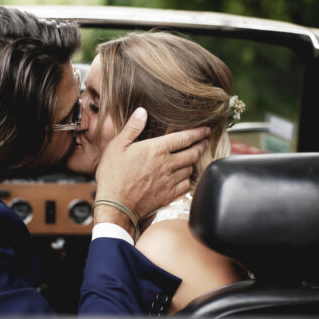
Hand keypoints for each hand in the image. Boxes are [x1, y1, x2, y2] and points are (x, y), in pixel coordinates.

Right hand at [93, 107, 208, 234]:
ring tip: (192, 158)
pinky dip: (188, 180)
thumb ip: (132, 128)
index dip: (198, 133)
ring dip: (192, 162)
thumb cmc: (112, 176)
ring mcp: (169, 181)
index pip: (184, 138)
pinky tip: (184, 178)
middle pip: (192, 153)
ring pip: (190, 169)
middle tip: (204, 142)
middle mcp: (167, 165)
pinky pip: (186, 186)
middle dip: (200, 146)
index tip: (205, 130)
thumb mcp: (116, 147)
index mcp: (156, 150)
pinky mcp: (169, 196)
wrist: (115, 206)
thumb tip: (142, 112)